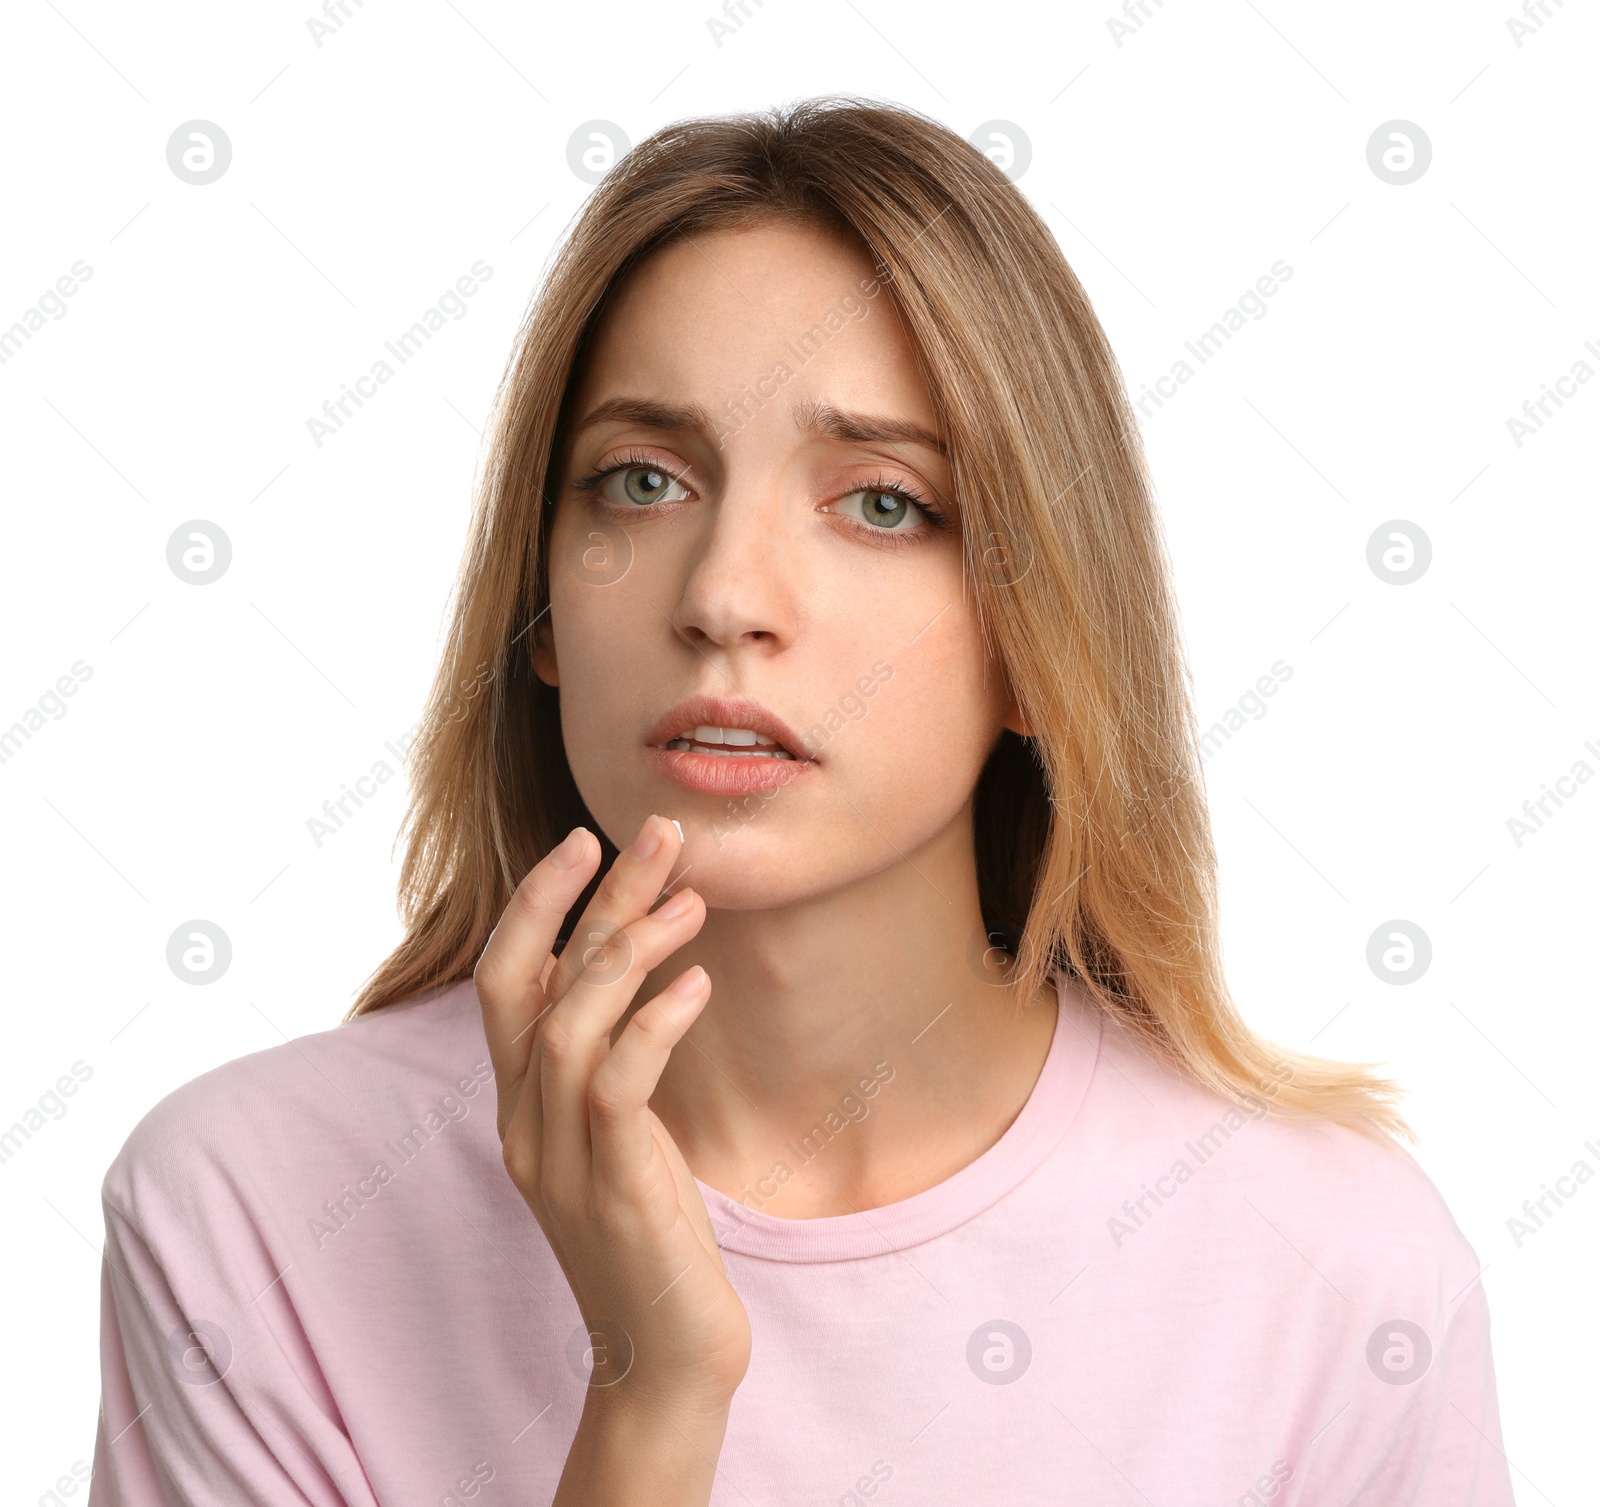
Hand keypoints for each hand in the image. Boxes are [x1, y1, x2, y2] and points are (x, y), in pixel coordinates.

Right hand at [474, 814, 751, 1417]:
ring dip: (629, 947)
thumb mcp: (619, 1134)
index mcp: (521, 1104)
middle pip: (526, 981)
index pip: (504, 979)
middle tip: (651, 833)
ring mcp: (561, 1159)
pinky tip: (699, 982)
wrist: (664, 1356)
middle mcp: (525, 1122)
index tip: (589, 840)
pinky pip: (618, 1084)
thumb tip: (633, 971)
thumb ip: (608, 1060)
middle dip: (580, 898)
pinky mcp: (613, 1188)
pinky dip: (653, 1022)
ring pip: (568, 1022)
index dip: (539, 904)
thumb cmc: (653, 1232)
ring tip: (693, 898)